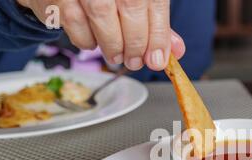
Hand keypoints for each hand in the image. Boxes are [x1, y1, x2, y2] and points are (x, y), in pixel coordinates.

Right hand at [17, 0, 185, 70]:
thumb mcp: (137, 1)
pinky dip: (87, 41)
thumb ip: (156, 24)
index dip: (158, 35)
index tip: (157, 60)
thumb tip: (176, 51)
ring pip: (102, 16)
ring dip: (113, 46)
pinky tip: (93, 41)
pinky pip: (76, 23)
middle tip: (135, 61)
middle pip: (131, 8)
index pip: (154, 2)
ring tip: (116, 56)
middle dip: (136, 44)